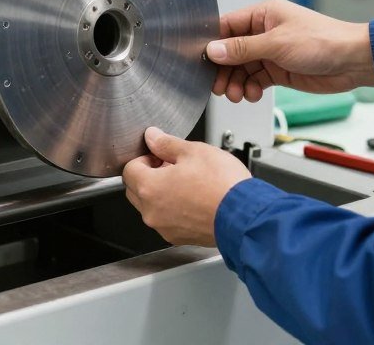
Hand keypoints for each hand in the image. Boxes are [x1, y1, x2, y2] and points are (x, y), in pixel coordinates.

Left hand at [122, 127, 251, 246]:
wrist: (245, 216)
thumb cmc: (222, 185)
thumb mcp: (193, 151)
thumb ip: (166, 143)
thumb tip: (152, 137)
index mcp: (149, 188)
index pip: (128, 169)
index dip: (144, 158)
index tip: (159, 155)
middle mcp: (152, 212)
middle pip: (135, 190)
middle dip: (149, 176)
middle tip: (171, 166)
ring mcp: (165, 228)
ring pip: (151, 206)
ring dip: (161, 193)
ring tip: (187, 182)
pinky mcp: (179, 237)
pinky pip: (167, 220)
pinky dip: (174, 209)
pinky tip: (194, 199)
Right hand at [209, 0, 373, 101]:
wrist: (352, 61)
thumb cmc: (324, 41)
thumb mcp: (276, 43)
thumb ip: (242, 48)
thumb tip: (214, 49)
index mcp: (263, 15)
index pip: (227, 27)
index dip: (213, 44)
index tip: (203, 62)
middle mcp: (265, 32)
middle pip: (231, 51)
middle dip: (224, 69)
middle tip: (219, 86)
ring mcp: (272, 52)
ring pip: (242, 68)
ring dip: (236, 82)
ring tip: (237, 94)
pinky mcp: (279, 70)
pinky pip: (256, 79)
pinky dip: (251, 88)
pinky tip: (253, 94)